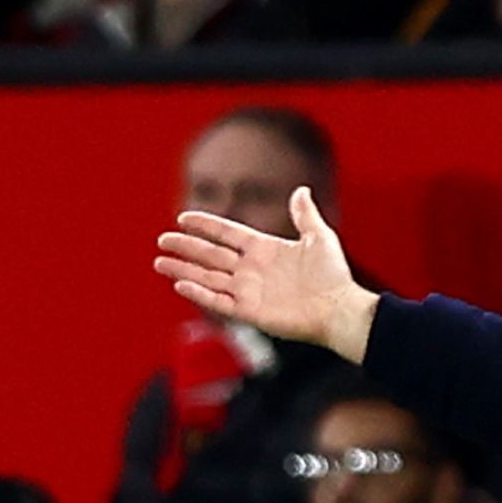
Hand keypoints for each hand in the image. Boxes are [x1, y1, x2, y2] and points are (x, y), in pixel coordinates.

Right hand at [154, 188, 377, 362]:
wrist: (342, 309)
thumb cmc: (334, 276)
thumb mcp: (320, 238)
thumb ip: (305, 215)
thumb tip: (301, 190)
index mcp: (265, 250)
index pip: (227, 234)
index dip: (206, 225)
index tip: (183, 217)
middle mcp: (252, 270)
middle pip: (211, 255)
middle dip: (186, 247)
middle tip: (162, 240)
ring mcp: (249, 292)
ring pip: (208, 278)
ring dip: (183, 270)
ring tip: (159, 262)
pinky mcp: (250, 312)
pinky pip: (219, 302)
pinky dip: (200, 294)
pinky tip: (181, 284)